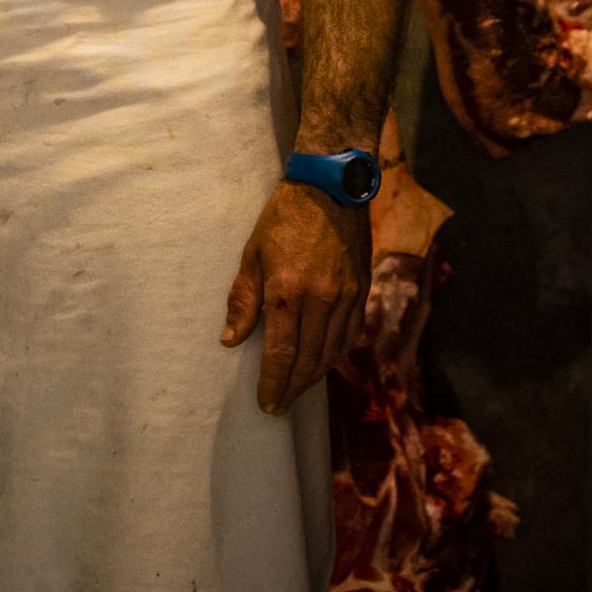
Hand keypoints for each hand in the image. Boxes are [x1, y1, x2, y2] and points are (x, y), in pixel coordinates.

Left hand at [221, 177, 370, 414]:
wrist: (331, 187)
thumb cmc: (284, 218)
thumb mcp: (252, 254)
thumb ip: (243, 300)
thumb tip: (230, 340)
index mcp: (288, 291)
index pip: (282, 354)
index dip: (274, 383)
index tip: (266, 403)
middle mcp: (322, 300)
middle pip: (309, 361)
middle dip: (293, 388)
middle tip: (279, 404)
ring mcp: (346, 297)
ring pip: (333, 352)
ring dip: (315, 376)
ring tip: (297, 388)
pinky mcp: (361, 290)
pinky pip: (350, 334)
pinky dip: (336, 354)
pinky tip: (323, 361)